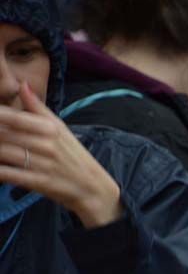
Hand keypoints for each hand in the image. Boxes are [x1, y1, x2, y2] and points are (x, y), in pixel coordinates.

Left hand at [0, 82, 123, 227]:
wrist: (94, 188)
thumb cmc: (75, 156)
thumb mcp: (61, 129)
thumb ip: (38, 107)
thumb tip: (23, 84)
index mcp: (50, 128)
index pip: (13, 117)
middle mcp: (46, 144)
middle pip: (4, 134)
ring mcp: (43, 164)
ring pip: (3, 153)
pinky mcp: (40, 183)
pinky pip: (10, 174)